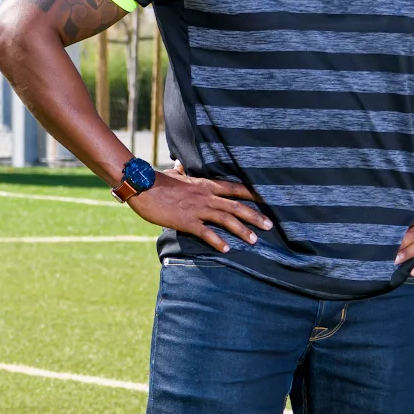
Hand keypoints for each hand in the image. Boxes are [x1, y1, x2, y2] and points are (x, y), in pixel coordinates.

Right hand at [127, 167, 270, 251]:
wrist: (142, 186)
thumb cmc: (157, 181)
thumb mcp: (173, 174)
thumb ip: (180, 171)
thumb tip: (179, 164)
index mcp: (205, 185)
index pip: (235, 188)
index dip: (252, 193)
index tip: (267, 200)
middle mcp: (206, 196)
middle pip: (236, 205)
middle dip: (255, 215)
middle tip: (270, 225)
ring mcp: (197, 208)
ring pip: (226, 219)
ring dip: (242, 230)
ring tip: (255, 240)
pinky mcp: (186, 221)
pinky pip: (205, 232)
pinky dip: (217, 241)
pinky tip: (227, 249)